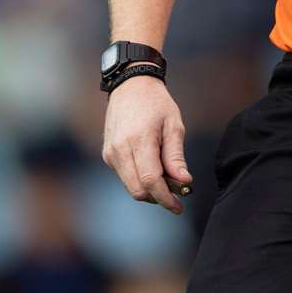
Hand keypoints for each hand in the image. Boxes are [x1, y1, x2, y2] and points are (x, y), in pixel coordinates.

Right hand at [102, 74, 191, 214]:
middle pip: (138, 189)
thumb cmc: (156, 103)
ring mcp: (111, 152)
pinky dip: (139, 180)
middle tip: (177, 193)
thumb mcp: (173, 125)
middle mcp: (120, 148)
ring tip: (166, 177)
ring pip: (130, 186)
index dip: (165, 198)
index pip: (150, 180)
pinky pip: (124, 177)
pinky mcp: (107, 154)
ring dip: (149, 190)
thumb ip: (176, 157)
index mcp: (139, 139)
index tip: (178, 207)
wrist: (130, 86)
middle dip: (158, 197)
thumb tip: (184, 182)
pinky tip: (151, 167)